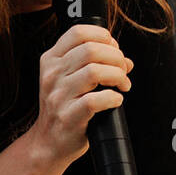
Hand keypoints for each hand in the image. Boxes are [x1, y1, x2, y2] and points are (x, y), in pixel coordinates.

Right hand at [32, 23, 133, 163]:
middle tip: (123, 71)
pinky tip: (116, 100)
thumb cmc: (64, 108)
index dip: (103, 36)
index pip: (78, 32)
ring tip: (123, 85)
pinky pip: (95, 100)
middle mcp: (52, 75)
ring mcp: (58, 96)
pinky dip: (113, 98)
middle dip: (116, 58)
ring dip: (118, 77)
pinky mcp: (68, 116)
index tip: (114, 49)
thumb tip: (126, 61)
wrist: (49, 142)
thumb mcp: (70, 79)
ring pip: (95, 71)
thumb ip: (95, 64)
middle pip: (91, 50)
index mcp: (51, 60)